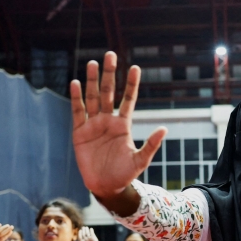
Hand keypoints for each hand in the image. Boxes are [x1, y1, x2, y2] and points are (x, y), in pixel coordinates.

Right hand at [71, 52, 166, 197]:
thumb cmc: (124, 174)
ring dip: (91, 80)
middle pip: (108, 92)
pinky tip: (76, 83)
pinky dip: (76, 98)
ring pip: (92, 97)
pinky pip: (78, 112)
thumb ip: (151, 145)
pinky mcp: (80, 132)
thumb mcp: (141, 160)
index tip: (135, 67)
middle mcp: (108, 120)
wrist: (105, 186)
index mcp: (123, 125)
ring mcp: (93, 125)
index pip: (127, 99)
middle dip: (109, 74)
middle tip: (110, 54)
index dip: (131, 84)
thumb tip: (165, 129)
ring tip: (92, 63)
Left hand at [77, 227, 106, 240]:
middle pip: (83, 234)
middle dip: (83, 230)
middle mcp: (85, 240)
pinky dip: (91, 231)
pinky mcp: (94, 238)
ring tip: (86, 227)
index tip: (80, 230)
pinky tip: (90, 229)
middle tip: (83, 227)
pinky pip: (92, 233)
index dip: (79, 233)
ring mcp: (89, 239)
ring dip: (86, 230)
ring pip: (87, 233)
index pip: (80, 236)